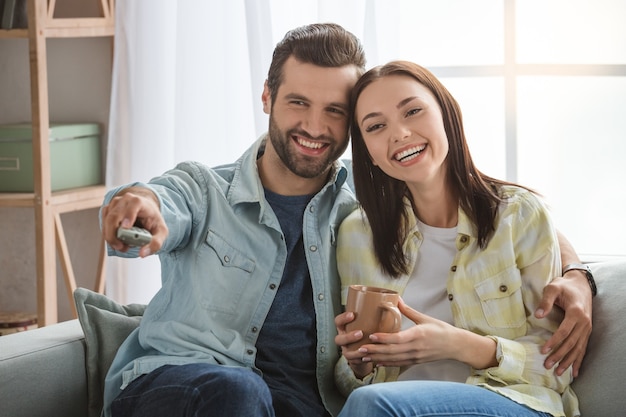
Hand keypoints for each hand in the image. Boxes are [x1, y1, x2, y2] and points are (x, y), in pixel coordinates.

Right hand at [101, 187, 167, 256]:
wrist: (146, 210)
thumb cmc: (153, 220)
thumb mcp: (161, 232)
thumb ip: (156, 243)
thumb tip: (142, 253)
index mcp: (140, 202)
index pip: (134, 205)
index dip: (129, 215)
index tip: (126, 227)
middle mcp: (125, 200)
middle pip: (114, 216)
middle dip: (115, 235)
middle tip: (121, 247)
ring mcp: (115, 204)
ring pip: (107, 222)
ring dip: (112, 237)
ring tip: (123, 246)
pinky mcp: (108, 210)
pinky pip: (104, 224)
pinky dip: (109, 235)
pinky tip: (117, 241)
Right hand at [334, 311, 372, 377]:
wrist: (366, 349)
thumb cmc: (368, 332)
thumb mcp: (367, 322)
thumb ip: (374, 314)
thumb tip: (394, 300)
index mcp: (345, 327)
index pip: (338, 321)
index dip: (343, 318)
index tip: (352, 314)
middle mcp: (344, 338)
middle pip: (339, 338)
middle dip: (349, 336)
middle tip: (360, 333)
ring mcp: (347, 350)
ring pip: (346, 351)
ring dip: (355, 351)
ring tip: (364, 347)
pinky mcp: (353, 359)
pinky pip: (354, 360)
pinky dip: (360, 359)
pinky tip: (366, 356)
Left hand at [357, 299, 496, 369]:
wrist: (455, 346)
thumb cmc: (441, 329)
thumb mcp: (424, 318)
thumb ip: (408, 310)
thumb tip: (397, 298)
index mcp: (418, 335)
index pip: (398, 338)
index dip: (384, 339)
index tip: (371, 336)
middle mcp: (415, 348)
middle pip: (392, 351)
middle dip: (375, 351)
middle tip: (360, 348)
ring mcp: (415, 357)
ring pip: (393, 359)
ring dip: (377, 358)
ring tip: (363, 356)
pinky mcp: (415, 361)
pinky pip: (399, 364)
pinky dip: (387, 363)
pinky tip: (376, 362)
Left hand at [535, 270, 591, 376]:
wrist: (580, 284)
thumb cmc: (564, 286)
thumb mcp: (552, 288)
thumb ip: (545, 301)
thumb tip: (538, 315)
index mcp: (576, 313)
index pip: (564, 331)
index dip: (553, 342)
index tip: (543, 350)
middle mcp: (584, 322)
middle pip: (571, 343)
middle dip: (559, 355)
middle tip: (547, 365)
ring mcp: (587, 328)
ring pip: (578, 348)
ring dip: (569, 361)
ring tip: (559, 372)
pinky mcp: (586, 331)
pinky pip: (583, 348)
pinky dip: (579, 360)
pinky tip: (575, 372)